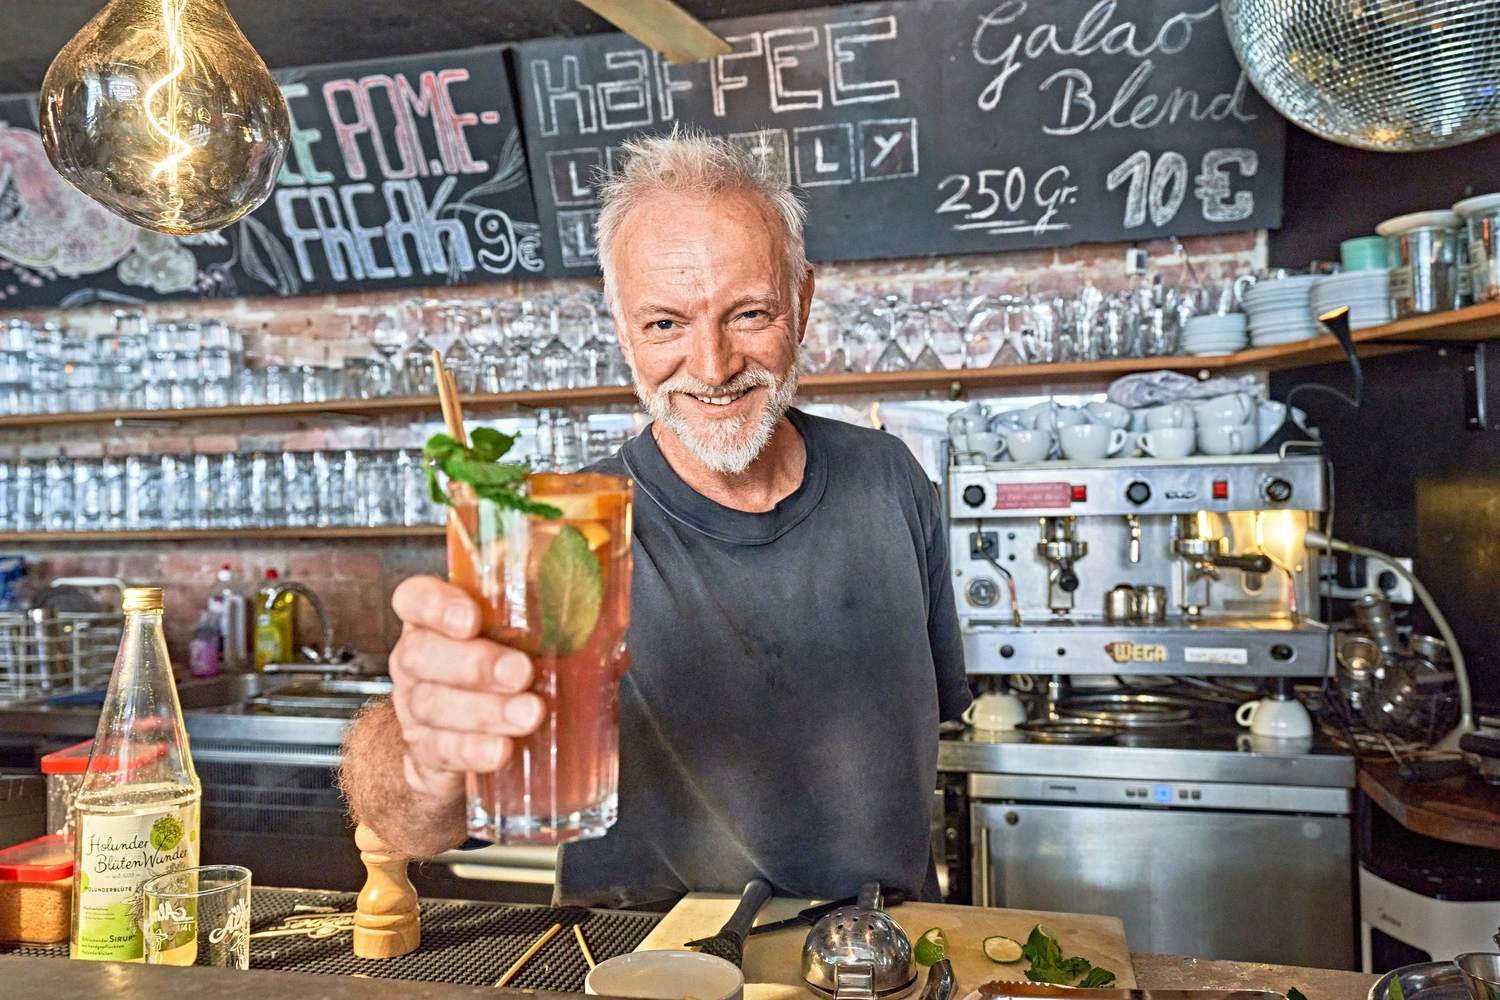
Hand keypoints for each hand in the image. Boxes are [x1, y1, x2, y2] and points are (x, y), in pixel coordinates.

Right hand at [388, 576, 542, 798]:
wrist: (458, 745)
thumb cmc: (496, 679)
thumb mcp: (521, 648)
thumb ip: (558, 638)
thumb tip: (613, 654)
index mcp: (436, 620)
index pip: (416, 599)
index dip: (437, 606)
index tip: (471, 619)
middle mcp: (416, 659)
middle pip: (423, 653)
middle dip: (476, 663)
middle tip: (521, 673)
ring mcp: (413, 707)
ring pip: (434, 704)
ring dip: (485, 710)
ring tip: (529, 716)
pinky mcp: (424, 751)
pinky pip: (440, 750)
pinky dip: (473, 750)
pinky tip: (501, 751)